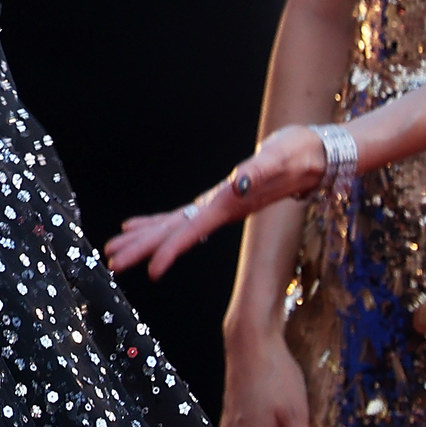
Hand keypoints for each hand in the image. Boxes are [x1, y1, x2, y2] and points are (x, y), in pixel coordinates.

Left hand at [104, 123, 329, 279]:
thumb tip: (238, 184)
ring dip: (144, 239)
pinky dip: (157, 223)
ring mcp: (218, 207)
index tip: (150, 272)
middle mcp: (219, 210)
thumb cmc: (297, 154)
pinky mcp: (217, 200)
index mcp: (229, 205)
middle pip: (175, 235)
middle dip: (143, 250)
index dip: (171, 252)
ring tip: (115, 251)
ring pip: (173, 228)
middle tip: (111, 263)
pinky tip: (137, 226)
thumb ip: (258, 172)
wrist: (315, 156)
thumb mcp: (279, 158)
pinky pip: (181, 217)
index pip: (193, 232)